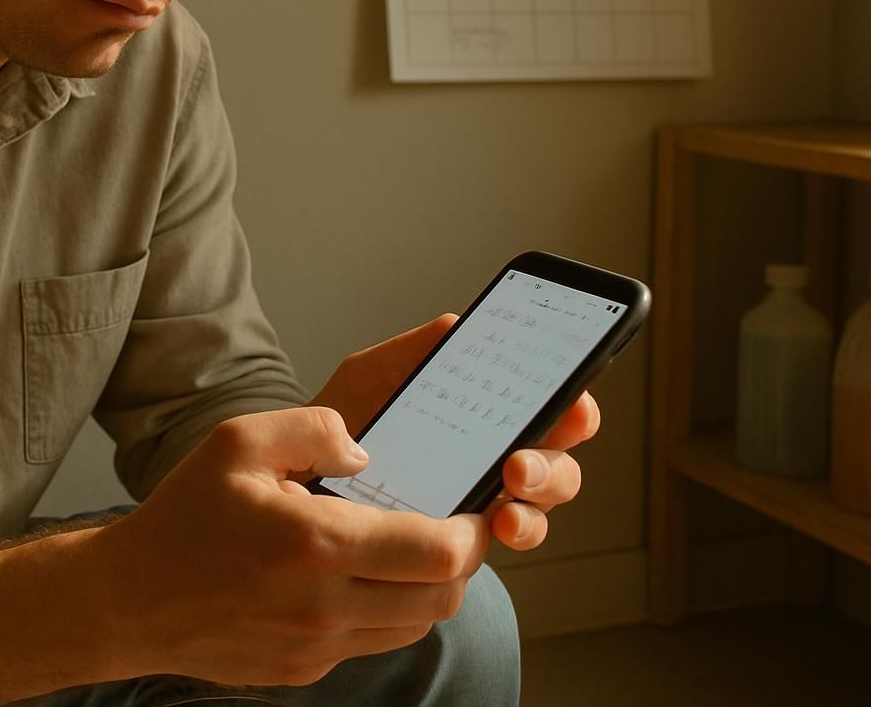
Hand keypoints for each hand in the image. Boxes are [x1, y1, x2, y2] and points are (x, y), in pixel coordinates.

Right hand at [91, 406, 489, 686]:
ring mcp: (316, 648)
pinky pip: (372, 643)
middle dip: (459, 563)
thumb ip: (314, 429)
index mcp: (317, 545)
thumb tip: (367, 454)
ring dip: (426, 591)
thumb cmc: (183, 519)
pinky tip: (357, 578)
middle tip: (449, 527)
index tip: (470, 509)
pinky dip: (384, 613)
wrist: (128, 602)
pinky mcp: (305, 670)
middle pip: (442, 598)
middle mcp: (324, 607)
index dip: (471, 532)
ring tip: (407, 551)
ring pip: (414, 627)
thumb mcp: (238, 442)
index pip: (437, 554)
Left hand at [310, 314, 600, 551]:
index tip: (570, 406)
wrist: (298, 475)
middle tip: (518, 466)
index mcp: (488, 410)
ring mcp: (485, 501)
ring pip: (539, 509)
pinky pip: (499, 544)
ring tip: (504, 513)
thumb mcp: (373, 376)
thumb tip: (457, 325)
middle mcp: (498, 456)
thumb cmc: (347, 418)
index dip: (572, 404)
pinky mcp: (462, 541)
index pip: (549, 405)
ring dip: (534, 510)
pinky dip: (504, 539)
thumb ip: (414, 352)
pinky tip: (484, 534)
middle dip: (552, 466)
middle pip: (559, 462)